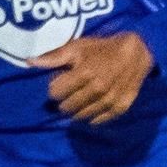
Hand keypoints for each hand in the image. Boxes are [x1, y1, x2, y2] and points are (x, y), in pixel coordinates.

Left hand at [31, 31, 153, 123]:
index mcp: (84, 72)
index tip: (58, 85)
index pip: (56, 93)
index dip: (54, 89)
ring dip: (76, 112)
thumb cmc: (102, 48)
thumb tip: (30, 62)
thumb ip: (54, 57)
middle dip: (63, 102)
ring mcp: (110, 98)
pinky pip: (102, 119)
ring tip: (76, 105)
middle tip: (67, 96)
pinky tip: (89, 114)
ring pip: (83, 115)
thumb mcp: (78, 47)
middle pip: (67, 107)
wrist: (136, 52)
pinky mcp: (121, 106)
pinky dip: (94, 119)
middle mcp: (97, 88)